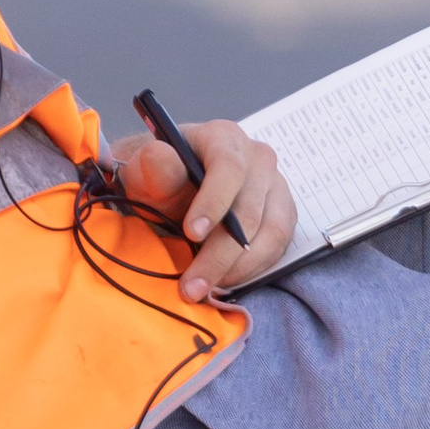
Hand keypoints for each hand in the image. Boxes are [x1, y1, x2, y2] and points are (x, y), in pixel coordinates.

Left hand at [116, 120, 296, 300]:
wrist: (175, 187)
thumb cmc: (160, 177)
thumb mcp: (147, 171)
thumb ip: (153, 167)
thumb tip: (160, 159)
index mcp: (224, 138)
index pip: (228, 167)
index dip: (213, 202)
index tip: (191, 233)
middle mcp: (258, 158)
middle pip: (249, 210)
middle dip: (219, 254)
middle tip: (192, 286)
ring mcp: (275, 186)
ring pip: (270, 233)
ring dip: (238, 268)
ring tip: (206, 289)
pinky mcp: (282, 213)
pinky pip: (278, 246)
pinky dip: (252, 269)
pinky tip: (224, 281)